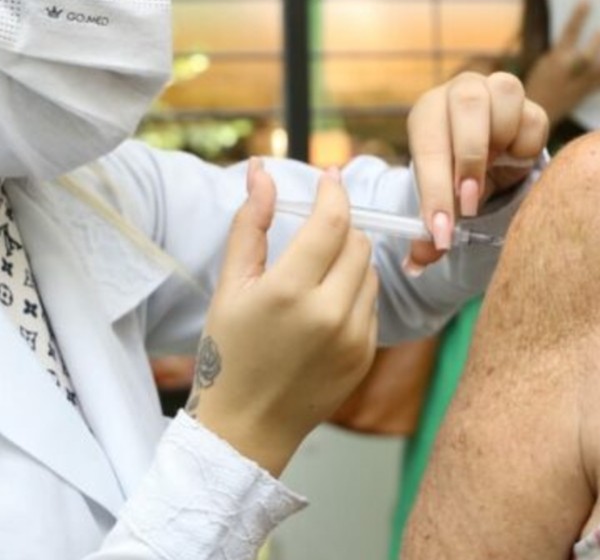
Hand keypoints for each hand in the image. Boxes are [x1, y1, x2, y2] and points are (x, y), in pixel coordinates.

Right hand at [188, 159, 378, 475]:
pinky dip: (353, 292)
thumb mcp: (229, 286)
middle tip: (315, 229)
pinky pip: (371, 303)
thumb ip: (250, 225)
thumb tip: (261, 172)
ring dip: (349, 258)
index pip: (332, 222)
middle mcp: (329, 313)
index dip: (335, 192)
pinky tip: (322, 307)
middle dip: (340, 226)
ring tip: (314, 273)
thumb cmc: (228, 353)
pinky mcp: (366, 355)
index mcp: (289, 292)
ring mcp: (353, 337)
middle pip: (358, 241)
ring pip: (369, 270)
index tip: (330, 177)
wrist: (246, 427)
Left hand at [406, 71, 548, 269]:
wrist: (489, 162)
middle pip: (466, 103)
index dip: (434, 189)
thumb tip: (417, 266)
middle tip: (470, 203)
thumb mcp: (440, 202)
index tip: (442, 230)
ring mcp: (497, 91)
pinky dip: (524, 146)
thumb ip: (430, 233)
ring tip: (493, 171)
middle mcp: (460, 93)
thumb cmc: (455, 179)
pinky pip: (533, 119)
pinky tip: (512, 160)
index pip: (427, 143)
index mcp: (427, 113)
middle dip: (469, 158)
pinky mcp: (530, 106)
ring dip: (499, 141)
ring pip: (504, 96)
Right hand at [523, 0, 599, 127]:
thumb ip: (563, 47)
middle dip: (598, 42)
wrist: (537, 111)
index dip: (578, 14)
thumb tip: (584, 30)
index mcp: (555, 60)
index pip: (568, 32)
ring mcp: (580, 84)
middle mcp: (569, 72)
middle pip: (588, 56)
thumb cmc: (541, 80)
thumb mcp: (546, 60)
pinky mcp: (587, 93)